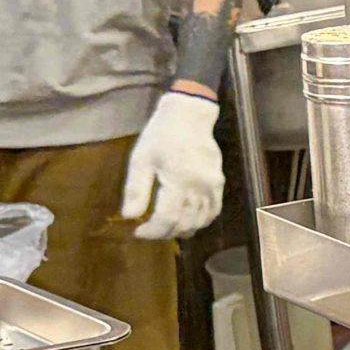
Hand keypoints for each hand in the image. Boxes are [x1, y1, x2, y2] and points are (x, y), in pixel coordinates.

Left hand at [123, 90, 224, 239]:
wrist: (190, 117)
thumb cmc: (161, 136)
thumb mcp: (141, 159)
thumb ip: (136, 189)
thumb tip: (129, 216)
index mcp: (179, 180)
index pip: (167, 218)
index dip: (152, 231)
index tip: (138, 231)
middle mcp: (200, 187)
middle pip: (185, 223)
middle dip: (165, 232)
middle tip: (149, 231)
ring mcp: (213, 186)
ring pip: (201, 221)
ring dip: (182, 229)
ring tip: (165, 227)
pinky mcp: (219, 184)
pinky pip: (213, 211)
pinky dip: (200, 221)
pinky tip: (187, 220)